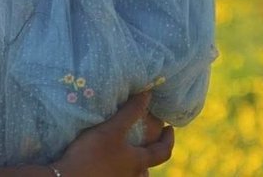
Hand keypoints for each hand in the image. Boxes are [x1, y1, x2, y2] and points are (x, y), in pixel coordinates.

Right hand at [51, 92, 174, 176]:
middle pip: (148, 167)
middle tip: (145, 140)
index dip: (169, 139)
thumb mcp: (112, 129)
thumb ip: (130, 112)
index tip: (170, 128)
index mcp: (138, 162)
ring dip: (134, 165)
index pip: (163, 152)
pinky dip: (119, 169)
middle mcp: (133, 176)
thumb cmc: (92, 154)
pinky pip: (119, 175)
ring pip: (134, 175)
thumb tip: (148, 94)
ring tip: (126, 152)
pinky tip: (108, 163)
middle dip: (149, 154)